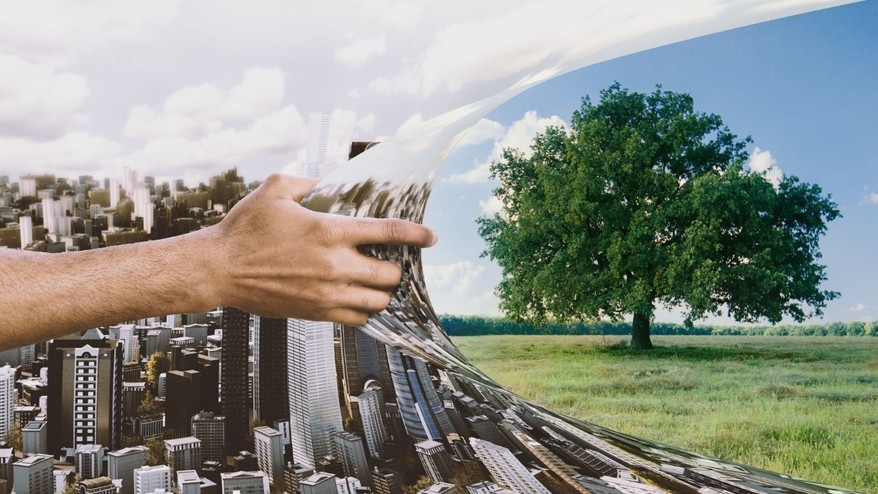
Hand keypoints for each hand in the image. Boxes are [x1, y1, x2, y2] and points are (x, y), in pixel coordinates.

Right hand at [206, 174, 436, 324]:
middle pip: (391, 275)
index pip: (388, 232)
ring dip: (384, 292)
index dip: (417, 233)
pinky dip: (366, 312)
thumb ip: (310, 182)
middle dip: (397, 268)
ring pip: (378, 302)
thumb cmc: (245, 229)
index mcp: (330, 232)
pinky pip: (357, 320)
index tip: (432, 236)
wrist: (218, 269)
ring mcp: (327, 294)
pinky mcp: (316, 313)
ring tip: (379, 283)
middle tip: (392, 262)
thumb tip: (331, 184)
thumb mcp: (276, 189)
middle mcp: (335, 266)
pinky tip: (361, 301)